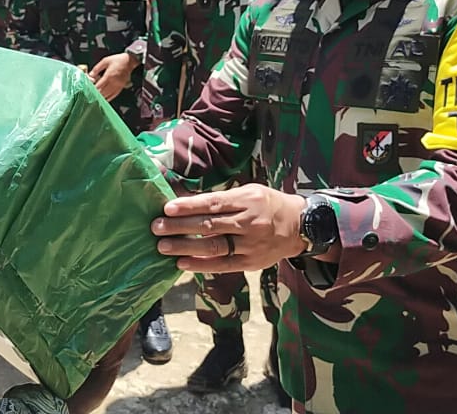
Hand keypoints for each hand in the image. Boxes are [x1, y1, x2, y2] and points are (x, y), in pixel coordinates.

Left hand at [89, 53, 137, 100]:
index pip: (98, 86)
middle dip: (95, 94)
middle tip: (90, 94)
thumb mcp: (105, 61)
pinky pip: (113, 96)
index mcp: (109, 76)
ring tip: (95, 97)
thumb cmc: (118, 60)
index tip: (87, 90)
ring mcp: (117, 86)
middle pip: (102, 92)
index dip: (92, 89)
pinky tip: (103, 98)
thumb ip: (97, 68)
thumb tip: (90, 75)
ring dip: (101, 97)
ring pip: (107, 96)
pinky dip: (107, 98)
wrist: (129, 61)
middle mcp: (113, 82)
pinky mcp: (120, 88)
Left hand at [152, 184, 306, 272]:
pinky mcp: (251, 262)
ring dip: (185, 247)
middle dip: (180, 227)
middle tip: (156, 228)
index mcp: (248, 200)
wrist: (300, 226)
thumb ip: (223, 199)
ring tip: (163, 247)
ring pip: (214, 247)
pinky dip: (201, 265)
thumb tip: (187, 202)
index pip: (214, 203)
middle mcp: (250, 222)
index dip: (190, 206)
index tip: (167, 208)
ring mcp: (251, 244)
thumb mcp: (249, 192)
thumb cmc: (267, 205)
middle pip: (210, 225)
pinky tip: (182, 263)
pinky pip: (223, 265)